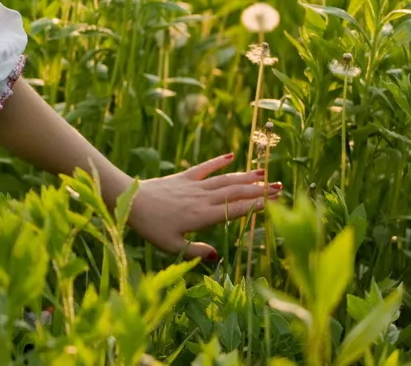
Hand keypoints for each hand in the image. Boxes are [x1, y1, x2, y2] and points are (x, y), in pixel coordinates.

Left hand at [126, 152, 281, 262]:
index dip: (256, 205)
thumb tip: (218, 255)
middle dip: (259, 190)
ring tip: (264, 173)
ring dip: (245, 176)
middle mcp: (202, 198)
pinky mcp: (182, 177)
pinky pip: (204, 167)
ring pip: (224, 179)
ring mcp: (193, 185)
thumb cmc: (149, 226)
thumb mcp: (172, 246)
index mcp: (202, 216)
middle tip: (280, 187)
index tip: (274, 203)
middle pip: (235, 192)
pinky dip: (218, 161)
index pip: (235, 209)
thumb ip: (196, 251)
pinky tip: (232, 156)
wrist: (130, 200)